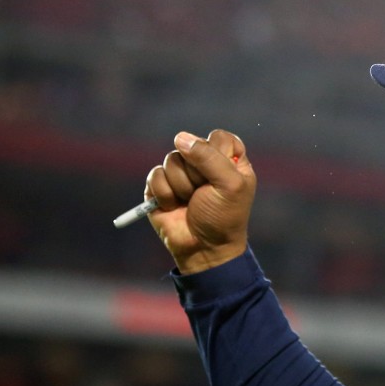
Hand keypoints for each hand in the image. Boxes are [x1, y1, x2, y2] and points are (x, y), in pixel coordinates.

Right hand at [145, 129, 255, 273]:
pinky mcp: (161, 185)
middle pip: (191, 146)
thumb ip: (209, 157)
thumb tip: (180, 138)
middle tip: (205, 194)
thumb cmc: (223, 217)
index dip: (216, 153)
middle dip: (197, 174)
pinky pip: (155, 175)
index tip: (221, 173)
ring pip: (171, 160)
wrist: (203, 248)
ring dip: (181, 186)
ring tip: (190, 202)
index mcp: (229, 160)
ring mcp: (181, 173)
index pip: (219, 137)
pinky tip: (174, 206)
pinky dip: (165, 194)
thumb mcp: (229, 185)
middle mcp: (204, 163)